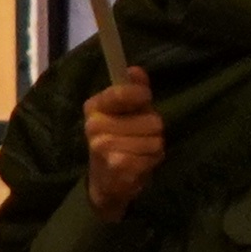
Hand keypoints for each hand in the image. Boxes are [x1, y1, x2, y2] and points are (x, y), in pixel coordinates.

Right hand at [78, 69, 163, 219]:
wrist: (105, 181)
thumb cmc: (118, 139)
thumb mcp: (124, 113)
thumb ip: (133, 90)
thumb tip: (135, 70)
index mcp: (94, 107)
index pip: (121, 92)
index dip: (139, 94)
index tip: (145, 98)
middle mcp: (95, 125)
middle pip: (152, 120)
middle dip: (153, 130)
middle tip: (139, 137)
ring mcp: (104, 146)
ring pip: (156, 139)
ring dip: (154, 147)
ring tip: (138, 151)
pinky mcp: (117, 165)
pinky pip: (153, 156)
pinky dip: (152, 161)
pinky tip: (138, 164)